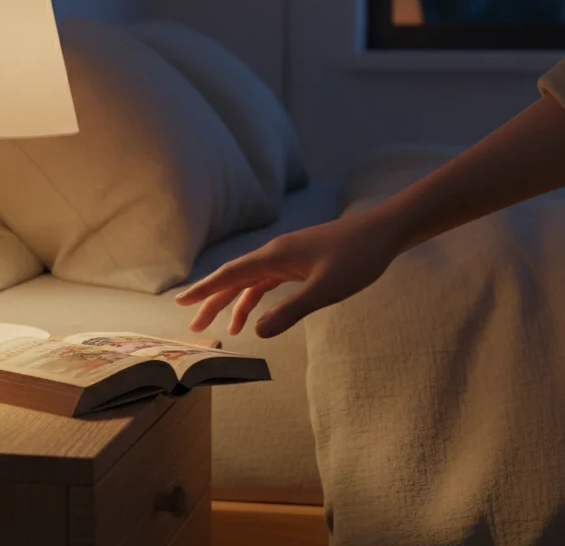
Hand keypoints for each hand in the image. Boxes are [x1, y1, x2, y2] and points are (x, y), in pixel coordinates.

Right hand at [175, 205, 408, 338]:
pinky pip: (268, 280)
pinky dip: (257, 297)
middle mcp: (276, 253)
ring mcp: (288, 257)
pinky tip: (256, 313)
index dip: (204, 290)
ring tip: (224, 329)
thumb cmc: (358, 258)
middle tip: (194, 325)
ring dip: (235, 302)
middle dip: (212, 301)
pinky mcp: (300, 261)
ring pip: (251, 281)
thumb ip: (291, 311)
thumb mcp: (326, 290)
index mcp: (275, 256)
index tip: (181, 303)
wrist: (384, 232)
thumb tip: (257, 332)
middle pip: (235, 278)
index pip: (230, 275)